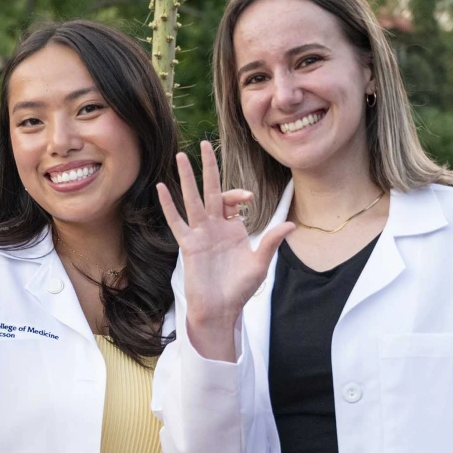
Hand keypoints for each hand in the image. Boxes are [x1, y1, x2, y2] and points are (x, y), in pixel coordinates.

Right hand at [157, 141, 293, 359]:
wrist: (220, 309)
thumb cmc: (239, 289)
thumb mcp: (260, 264)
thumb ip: (271, 242)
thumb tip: (291, 225)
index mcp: (233, 229)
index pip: (233, 200)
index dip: (239, 194)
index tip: (247, 198)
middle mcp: (215, 227)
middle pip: (211, 190)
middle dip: (209, 167)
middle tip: (205, 143)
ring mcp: (200, 234)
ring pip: (192, 199)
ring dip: (187, 178)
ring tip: (181, 156)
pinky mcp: (188, 245)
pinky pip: (177, 222)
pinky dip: (168, 206)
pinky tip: (161, 189)